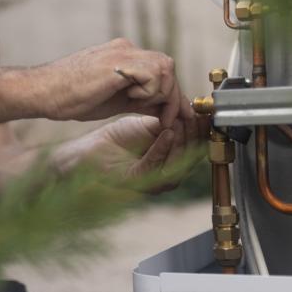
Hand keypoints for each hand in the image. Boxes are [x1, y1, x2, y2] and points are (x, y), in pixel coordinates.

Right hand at [21, 39, 192, 127]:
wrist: (42, 92)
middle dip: (173, 96)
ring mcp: (123, 52)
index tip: (177, 116)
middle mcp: (127, 49)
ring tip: (138, 105)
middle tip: (167, 120)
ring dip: (160, 94)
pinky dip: (148, 91)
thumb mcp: (116, 101)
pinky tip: (128, 97)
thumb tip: (165, 110)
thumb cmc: (71, 98)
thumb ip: (141, 100)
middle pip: (168, 67)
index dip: (173, 94)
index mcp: (125, 56)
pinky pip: (153, 74)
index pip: (161, 70)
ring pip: (165, 68)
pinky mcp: (118, 61)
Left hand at [49, 115, 206, 193]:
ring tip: (183, 120)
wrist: (85, 151)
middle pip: (190, 157)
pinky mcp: (135, 181)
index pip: (193, 148)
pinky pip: (154, 165)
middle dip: (195, 134)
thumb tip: (193, 109)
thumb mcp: (147, 125)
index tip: (206, 114)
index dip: (201, 131)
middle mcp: (163, 175)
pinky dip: (163, 148)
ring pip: (176, 163)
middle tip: (196, 115)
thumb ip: (169, 121)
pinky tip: (168, 132)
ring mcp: (150, 181)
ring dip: (183, 139)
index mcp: (168, 162)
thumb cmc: (113, 141)